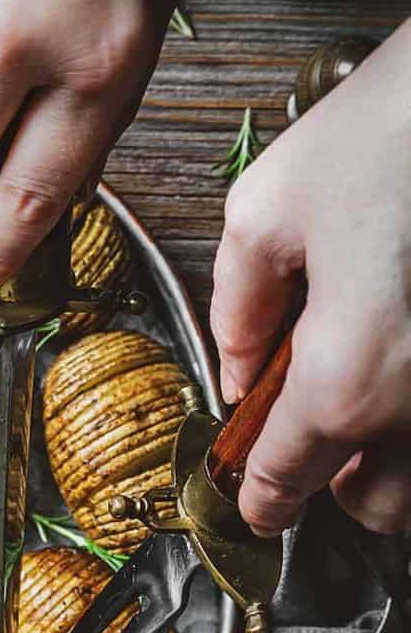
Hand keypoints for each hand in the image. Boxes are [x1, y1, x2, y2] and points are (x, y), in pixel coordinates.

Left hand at [211, 21, 410, 536]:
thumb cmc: (398, 124)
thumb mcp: (270, 207)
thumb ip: (240, 309)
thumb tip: (240, 368)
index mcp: (346, 380)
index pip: (287, 480)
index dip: (258, 499)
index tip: (249, 503)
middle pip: (379, 508)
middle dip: (340, 487)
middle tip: (316, 434)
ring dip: (395, 466)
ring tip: (371, 400)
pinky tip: (408, 360)